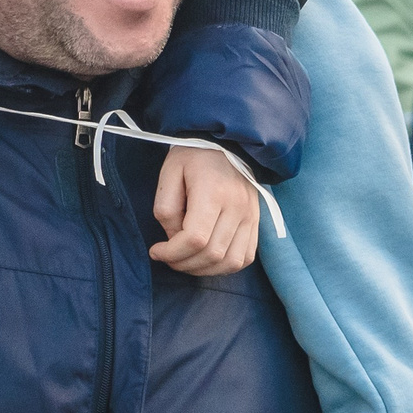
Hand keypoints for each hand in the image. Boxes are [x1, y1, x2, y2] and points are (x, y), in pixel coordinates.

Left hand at [149, 146, 261, 276]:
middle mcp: (237, 207)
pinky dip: (225, 266)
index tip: (156, 251)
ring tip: (184, 261)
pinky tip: (206, 260)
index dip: (172, 253)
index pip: (195, 239)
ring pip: (231, 262)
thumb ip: (167, 208)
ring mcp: (251, 216)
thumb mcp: (169, 173)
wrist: (227, 143)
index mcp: (213, 192)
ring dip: (204, 270)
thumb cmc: (193, 156)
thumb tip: (174, 239)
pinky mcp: (256, 222)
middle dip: (183, 264)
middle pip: (212, 254)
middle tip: (167, 258)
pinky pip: (245, 257)